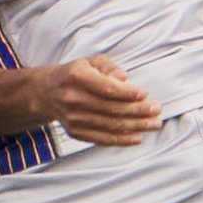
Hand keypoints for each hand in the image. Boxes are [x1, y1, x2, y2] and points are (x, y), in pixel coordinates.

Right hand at [37, 55, 161, 145]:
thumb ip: (108, 67)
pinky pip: (102, 139)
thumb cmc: (75, 74)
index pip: (107, 88)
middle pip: (111, 109)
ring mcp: (74, 118)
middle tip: (156, 110)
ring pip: (110, 125)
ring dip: (136, 126)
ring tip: (154, 124)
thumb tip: (124, 78)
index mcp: (77, 76)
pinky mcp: (76, 132)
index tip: (145, 94)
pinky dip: (122, 140)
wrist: (46, 93)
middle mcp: (73, 98)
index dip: (127, 93)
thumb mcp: (90, 62)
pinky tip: (137, 137)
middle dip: (138, 111)